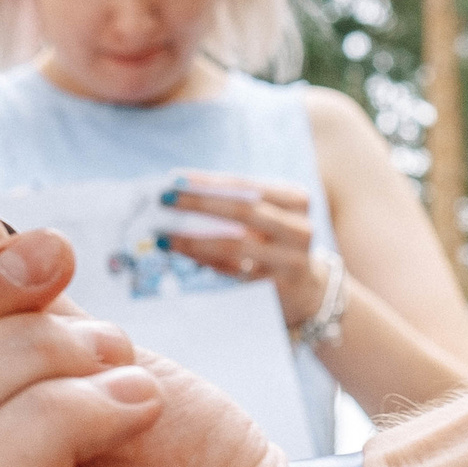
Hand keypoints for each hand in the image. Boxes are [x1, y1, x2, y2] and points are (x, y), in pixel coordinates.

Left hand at [158, 172, 326, 326]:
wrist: (305, 289)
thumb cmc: (273, 240)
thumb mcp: (265, 217)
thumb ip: (233, 204)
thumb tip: (180, 196)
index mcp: (296, 200)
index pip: (246, 184)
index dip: (209, 181)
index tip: (175, 178)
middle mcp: (299, 228)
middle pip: (242, 212)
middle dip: (198, 204)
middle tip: (163, 200)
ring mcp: (292, 261)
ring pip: (233, 246)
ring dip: (192, 239)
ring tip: (162, 236)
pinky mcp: (276, 288)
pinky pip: (232, 271)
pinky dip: (203, 261)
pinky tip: (180, 253)